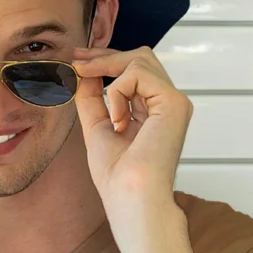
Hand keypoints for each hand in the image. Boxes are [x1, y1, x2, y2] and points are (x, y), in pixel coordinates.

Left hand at [72, 44, 193, 215]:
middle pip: (141, 57)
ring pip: (140, 59)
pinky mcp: (174, 102)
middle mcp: (168, 105)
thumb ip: (92, 98)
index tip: (78, 60)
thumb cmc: (117, 176)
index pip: (135, 71)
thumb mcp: (96, 126)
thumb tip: (84, 70)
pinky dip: (118, 92)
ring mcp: (175, 102)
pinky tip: (117, 120)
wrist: (130, 196)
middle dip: (105, 56)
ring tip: (94, 97)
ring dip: (106, 70)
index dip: (106, 60)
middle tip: (77, 63)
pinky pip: (138, 73)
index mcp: (154, 111)